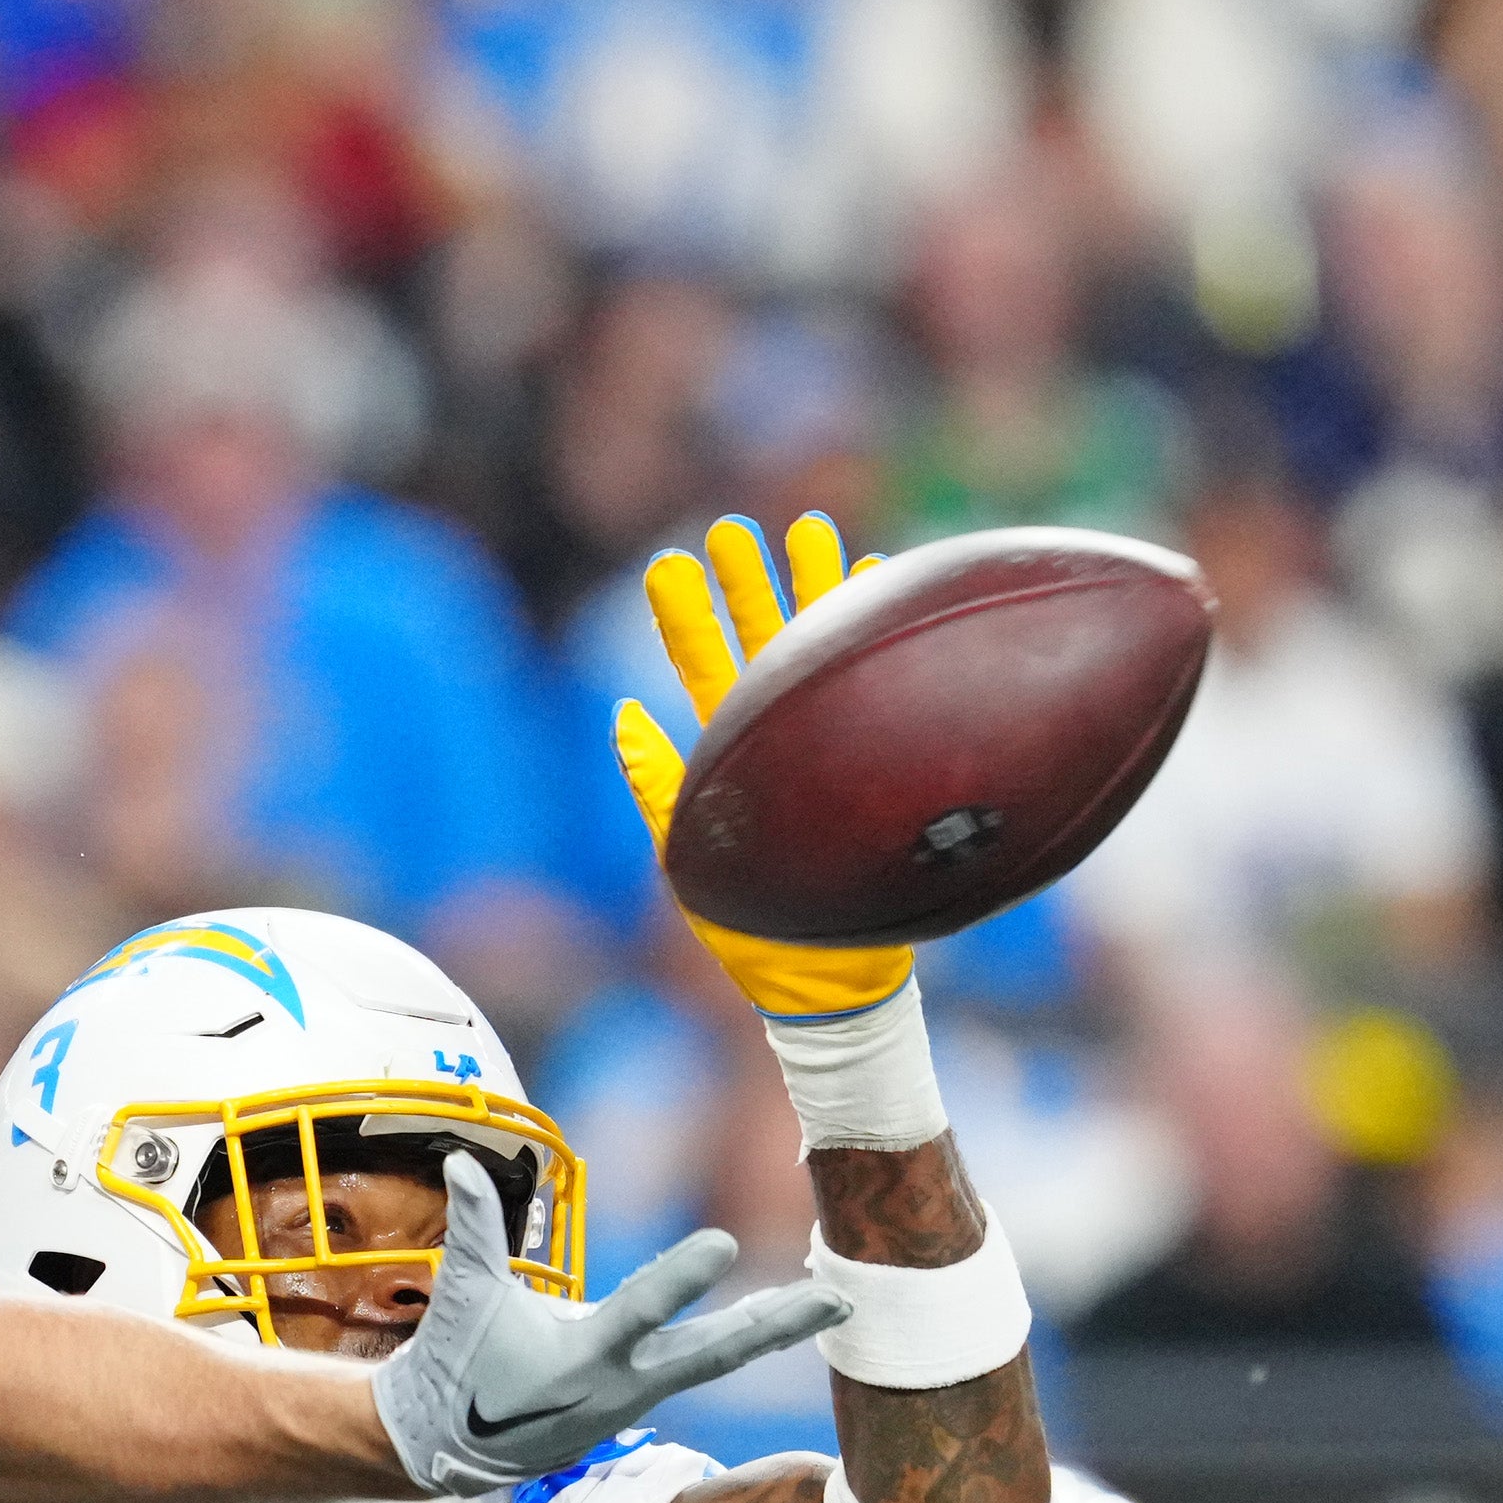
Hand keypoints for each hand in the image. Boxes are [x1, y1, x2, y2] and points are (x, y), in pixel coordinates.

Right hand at [372, 1156, 849, 1494]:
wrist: (453, 1448)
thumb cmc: (459, 1364)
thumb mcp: (464, 1298)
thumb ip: (474, 1230)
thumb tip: (460, 1161)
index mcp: (583, 1355)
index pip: (641, 1309)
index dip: (680, 1277)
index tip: (725, 1243)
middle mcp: (624, 1383)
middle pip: (716, 1352)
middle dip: (777, 1324)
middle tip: (837, 1299)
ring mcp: (638, 1400)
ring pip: (717, 1360)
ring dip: (772, 1330)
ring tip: (829, 1303)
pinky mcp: (638, 1404)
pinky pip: (700, 1368)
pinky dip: (740, 1342)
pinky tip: (777, 1321)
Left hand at [618, 512, 915, 1021]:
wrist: (830, 974)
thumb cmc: (754, 927)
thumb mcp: (684, 855)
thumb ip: (657, 785)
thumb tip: (621, 716)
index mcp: (730, 751)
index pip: (702, 667)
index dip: (685, 615)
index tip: (669, 563)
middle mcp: (781, 734)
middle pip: (758, 641)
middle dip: (745, 582)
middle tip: (729, 528)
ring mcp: (834, 740)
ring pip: (821, 649)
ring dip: (814, 588)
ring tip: (809, 528)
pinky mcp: (880, 755)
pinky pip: (880, 681)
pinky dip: (876, 632)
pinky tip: (881, 580)